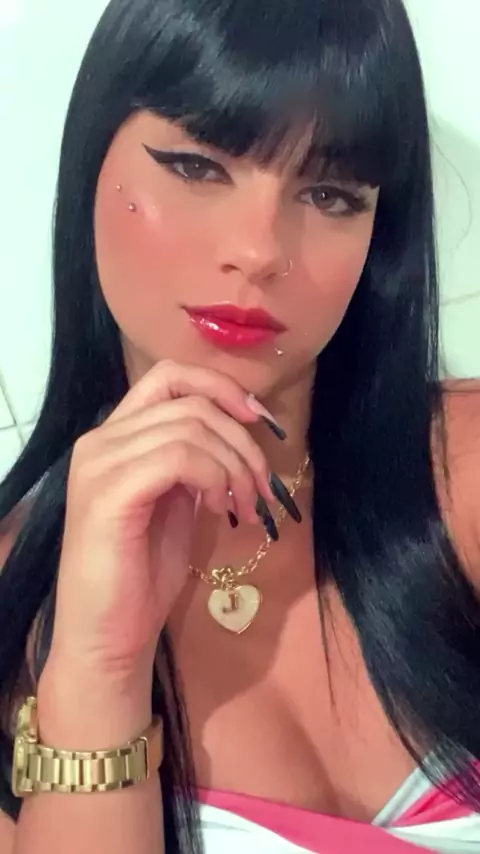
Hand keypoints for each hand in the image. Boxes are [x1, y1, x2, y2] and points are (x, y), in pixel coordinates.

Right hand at [48, 360, 281, 678]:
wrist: (107, 636)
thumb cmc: (142, 575)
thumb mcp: (177, 503)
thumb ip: (193, 463)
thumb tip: (237, 435)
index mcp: (115, 437)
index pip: (169, 377)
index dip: (220, 387)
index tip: (260, 419)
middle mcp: (100, 440)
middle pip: (190, 404)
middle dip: (242, 441)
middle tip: (262, 489)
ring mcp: (100, 464)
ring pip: (190, 428)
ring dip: (234, 464)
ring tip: (245, 508)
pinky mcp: (109, 492)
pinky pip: (178, 456)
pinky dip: (214, 476)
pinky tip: (220, 508)